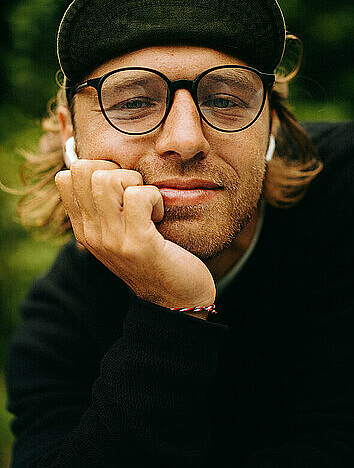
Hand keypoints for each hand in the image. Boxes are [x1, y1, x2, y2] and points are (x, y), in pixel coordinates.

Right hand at [55, 160, 215, 318]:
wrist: (175, 300)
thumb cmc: (153, 257)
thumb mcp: (119, 232)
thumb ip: (106, 206)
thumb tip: (103, 167)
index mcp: (83, 227)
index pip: (65, 177)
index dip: (97, 168)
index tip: (120, 188)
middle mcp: (91, 233)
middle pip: (83, 170)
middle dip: (117, 171)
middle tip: (135, 194)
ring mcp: (111, 239)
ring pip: (107, 179)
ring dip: (136, 183)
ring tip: (147, 205)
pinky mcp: (137, 243)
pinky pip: (138, 195)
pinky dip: (155, 198)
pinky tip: (158, 217)